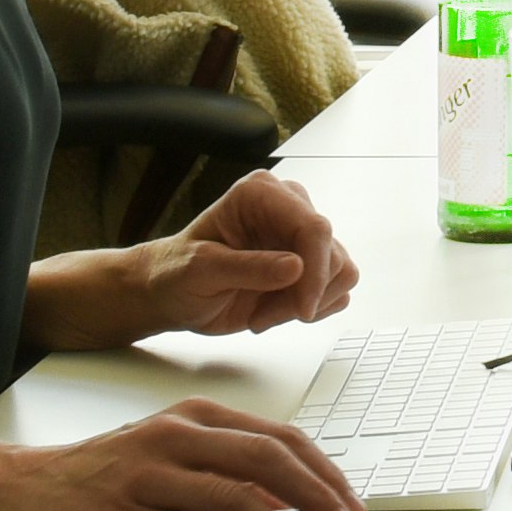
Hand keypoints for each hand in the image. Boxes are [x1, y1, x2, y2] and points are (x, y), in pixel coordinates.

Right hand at [0, 397, 376, 510]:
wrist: (18, 491)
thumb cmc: (99, 475)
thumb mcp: (166, 453)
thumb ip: (221, 468)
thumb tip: (288, 501)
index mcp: (192, 417)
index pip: (277, 437)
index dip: (322, 470)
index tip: (349, 501)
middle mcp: (174, 438)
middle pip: (266, 461)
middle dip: (317, 497)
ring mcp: (148, 477)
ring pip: (235, 500)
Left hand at [102, 170, 363, 342]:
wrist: (170, 294)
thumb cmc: (176, 274)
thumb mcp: (201, 271)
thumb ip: (248, 268)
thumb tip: (296, 267)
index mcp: (261, 195)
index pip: (312, 226)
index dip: (315, 271)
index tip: (302, 308)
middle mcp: (288, 209)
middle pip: (332, 252)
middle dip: (304, 294)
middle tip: (263, 315)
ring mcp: (300, 238)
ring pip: (341, 273)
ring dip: (306, 305)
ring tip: (263, 313)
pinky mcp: (308, 266)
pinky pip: (336, 291)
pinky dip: (309, 310)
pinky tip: (272, 311)